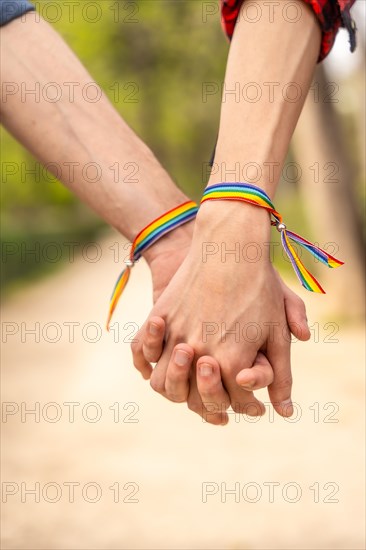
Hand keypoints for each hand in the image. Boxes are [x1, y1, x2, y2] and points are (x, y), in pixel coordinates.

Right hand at [135, 202, 309, 423]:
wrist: (228, 244)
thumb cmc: (259, 287)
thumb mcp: (277, 330)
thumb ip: (281, 375)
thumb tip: (285, 412)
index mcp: (232, 361)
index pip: (233, 402)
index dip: (244, 406)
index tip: (249, 403)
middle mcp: (200, 355)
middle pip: (194, 401)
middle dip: (210, 403)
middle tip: (219, 394)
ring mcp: (175, 336)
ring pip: (163, 384)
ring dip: (175, 389)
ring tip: (188, 381)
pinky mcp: (160, 318)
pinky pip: (142, 351)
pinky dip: (147, 362)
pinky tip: (159, 360)